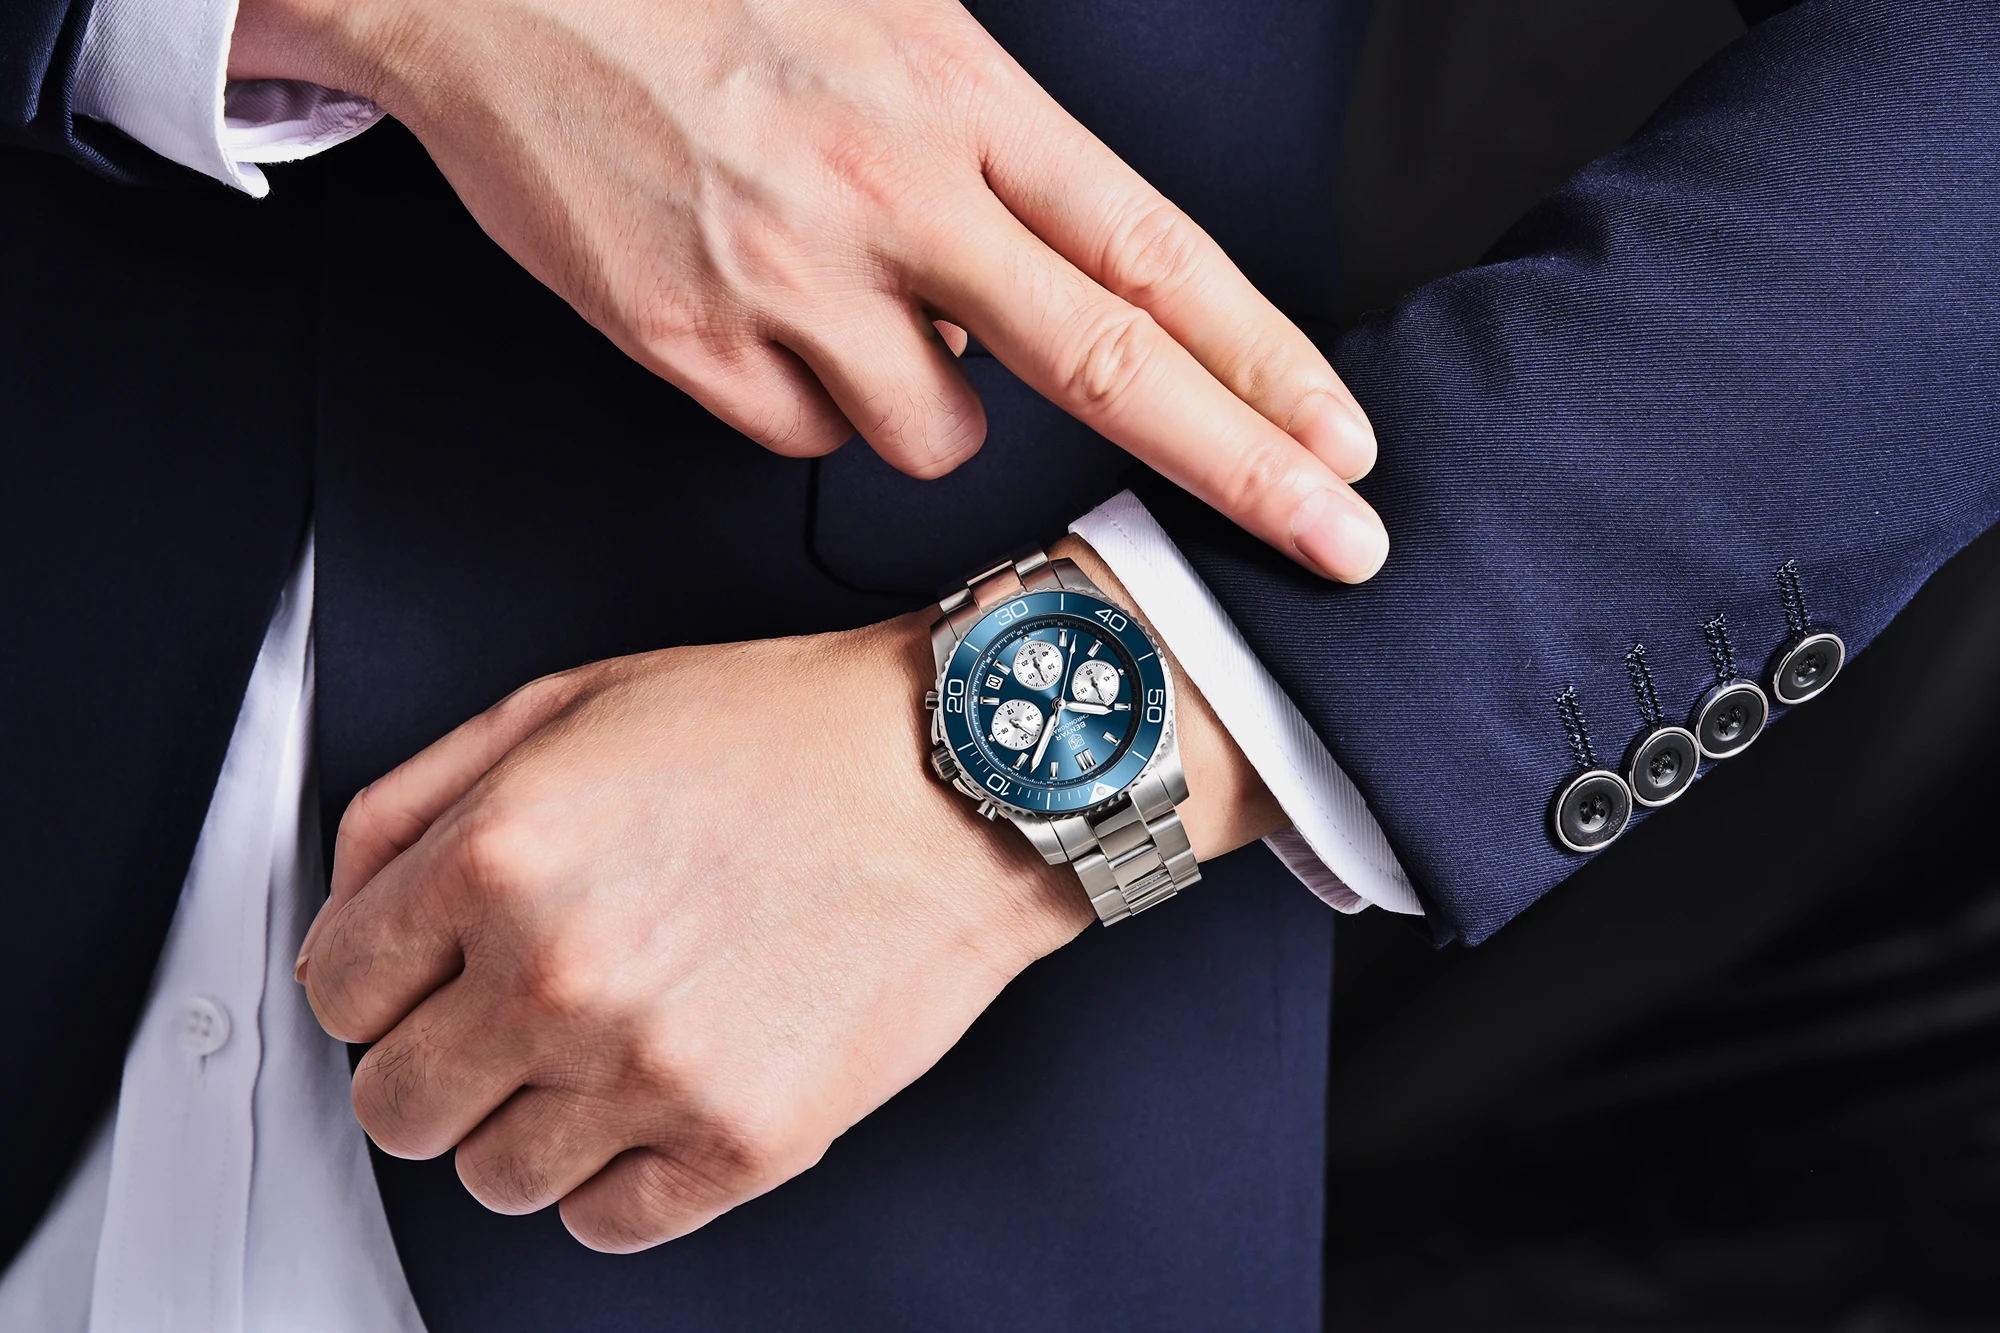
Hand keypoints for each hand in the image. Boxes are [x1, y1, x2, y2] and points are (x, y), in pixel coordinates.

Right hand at [228, 0, 1388, 580]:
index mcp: (958, 97)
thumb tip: (1053, 294)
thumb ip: (994, 150)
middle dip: (1242, 465)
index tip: (1342, 440)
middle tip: (1338, 540)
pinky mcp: (692, 344)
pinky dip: (805, 398)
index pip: (1152, 248)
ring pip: (934, 435)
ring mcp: (789, 276)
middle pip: (1107, 363)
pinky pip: (802, 434)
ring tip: (848, 300)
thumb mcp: (887, 20)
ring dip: (927, 405)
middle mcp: (891, 190)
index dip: (1265, 356)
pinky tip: (756, 308)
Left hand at [294, 542, 1282, 1251]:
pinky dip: (618, 1177)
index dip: (378, 982)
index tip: (422, 979)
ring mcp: (648, 1072)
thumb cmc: (787, 732)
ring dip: (529, 1125)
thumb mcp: (574, 704)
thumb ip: (421, 801)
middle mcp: (556, 977)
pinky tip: (661, 1098)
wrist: (959, 781)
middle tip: (508, 1020)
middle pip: (395, 1106)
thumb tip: (352, 903)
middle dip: (437, 1063)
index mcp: (498, 857)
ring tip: (603, 1054)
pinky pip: (606, 1224)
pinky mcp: (739, 1142)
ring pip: (492, 1179)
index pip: (336, 992)